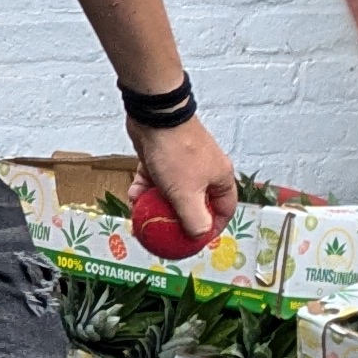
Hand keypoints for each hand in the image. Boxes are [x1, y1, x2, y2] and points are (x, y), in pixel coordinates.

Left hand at [132, 112, 239, 246]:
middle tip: (164, 233)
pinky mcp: (161, 157)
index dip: (212, 227)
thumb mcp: (187, 193)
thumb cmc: (177, 153)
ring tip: (142, 217)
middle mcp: (203, 170)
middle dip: (177, 219)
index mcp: (219, 177)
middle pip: (194, 203)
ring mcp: (181, 163)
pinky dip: (143, 188)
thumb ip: (195, 218)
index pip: (224, 209)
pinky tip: (133, 195)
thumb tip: (199, 235)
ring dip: (155, 205)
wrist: (155, 116)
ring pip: (170, 193)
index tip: (195, 241)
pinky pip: (153, 179)